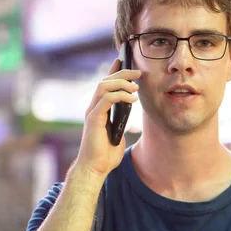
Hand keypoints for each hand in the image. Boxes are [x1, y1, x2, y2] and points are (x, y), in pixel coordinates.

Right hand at [75, 59, 140, 177]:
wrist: (95, 169)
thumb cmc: (105, 154)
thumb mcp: (118, 132)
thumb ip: (121, 119)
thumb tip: (130, 108)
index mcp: (98, 109)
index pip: (104, 84)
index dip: (114, 71)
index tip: (124, 61)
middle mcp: (93, 107)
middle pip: (105, 80)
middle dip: (122, 73)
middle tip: (138, 73)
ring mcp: (92, 112)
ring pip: (103, 85)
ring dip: (121, 82)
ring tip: (135, 87)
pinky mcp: (94, 118)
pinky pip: (106, 99)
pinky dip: (120, 95)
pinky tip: (132, 99)